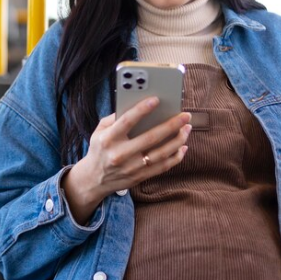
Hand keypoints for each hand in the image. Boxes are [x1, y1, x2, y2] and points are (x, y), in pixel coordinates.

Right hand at [63, 97, 191, 223]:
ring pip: (161, 153)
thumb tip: (137, 105)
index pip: (127, 121)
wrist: (94, 180)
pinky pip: (163, 167)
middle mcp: (120, 154)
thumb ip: (114, 118)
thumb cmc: (99, 150)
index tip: (156, 99)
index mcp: (108, 139)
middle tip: (185, 116)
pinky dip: (176, 157)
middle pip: (151, 138)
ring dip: (178, 140)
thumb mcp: (99, 131)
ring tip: (187, 128)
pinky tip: (183, 146)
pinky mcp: (140, 177)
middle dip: (171, 125)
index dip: (142, 109)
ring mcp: (131, 167)